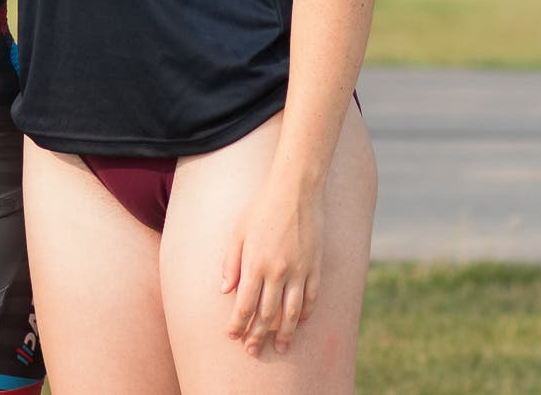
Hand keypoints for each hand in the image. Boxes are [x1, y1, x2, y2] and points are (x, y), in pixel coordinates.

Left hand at [222, 172, 323, 358]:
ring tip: (281, 348)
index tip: (232, 336)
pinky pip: (311, 297)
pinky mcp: (316, 267)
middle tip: (252, 350)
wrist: (295, 190)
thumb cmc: (261, 208)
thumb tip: (225, 290)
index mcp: (255, 263)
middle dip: (258, 334)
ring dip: (285, 333)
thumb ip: (230, 262)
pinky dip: (306, 313)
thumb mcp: (237, 232)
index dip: (238, 324)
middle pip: (266, 313)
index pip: (244, 304)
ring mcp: (299, 271)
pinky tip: (301, 323)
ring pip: (292, 312)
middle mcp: (277, 272)